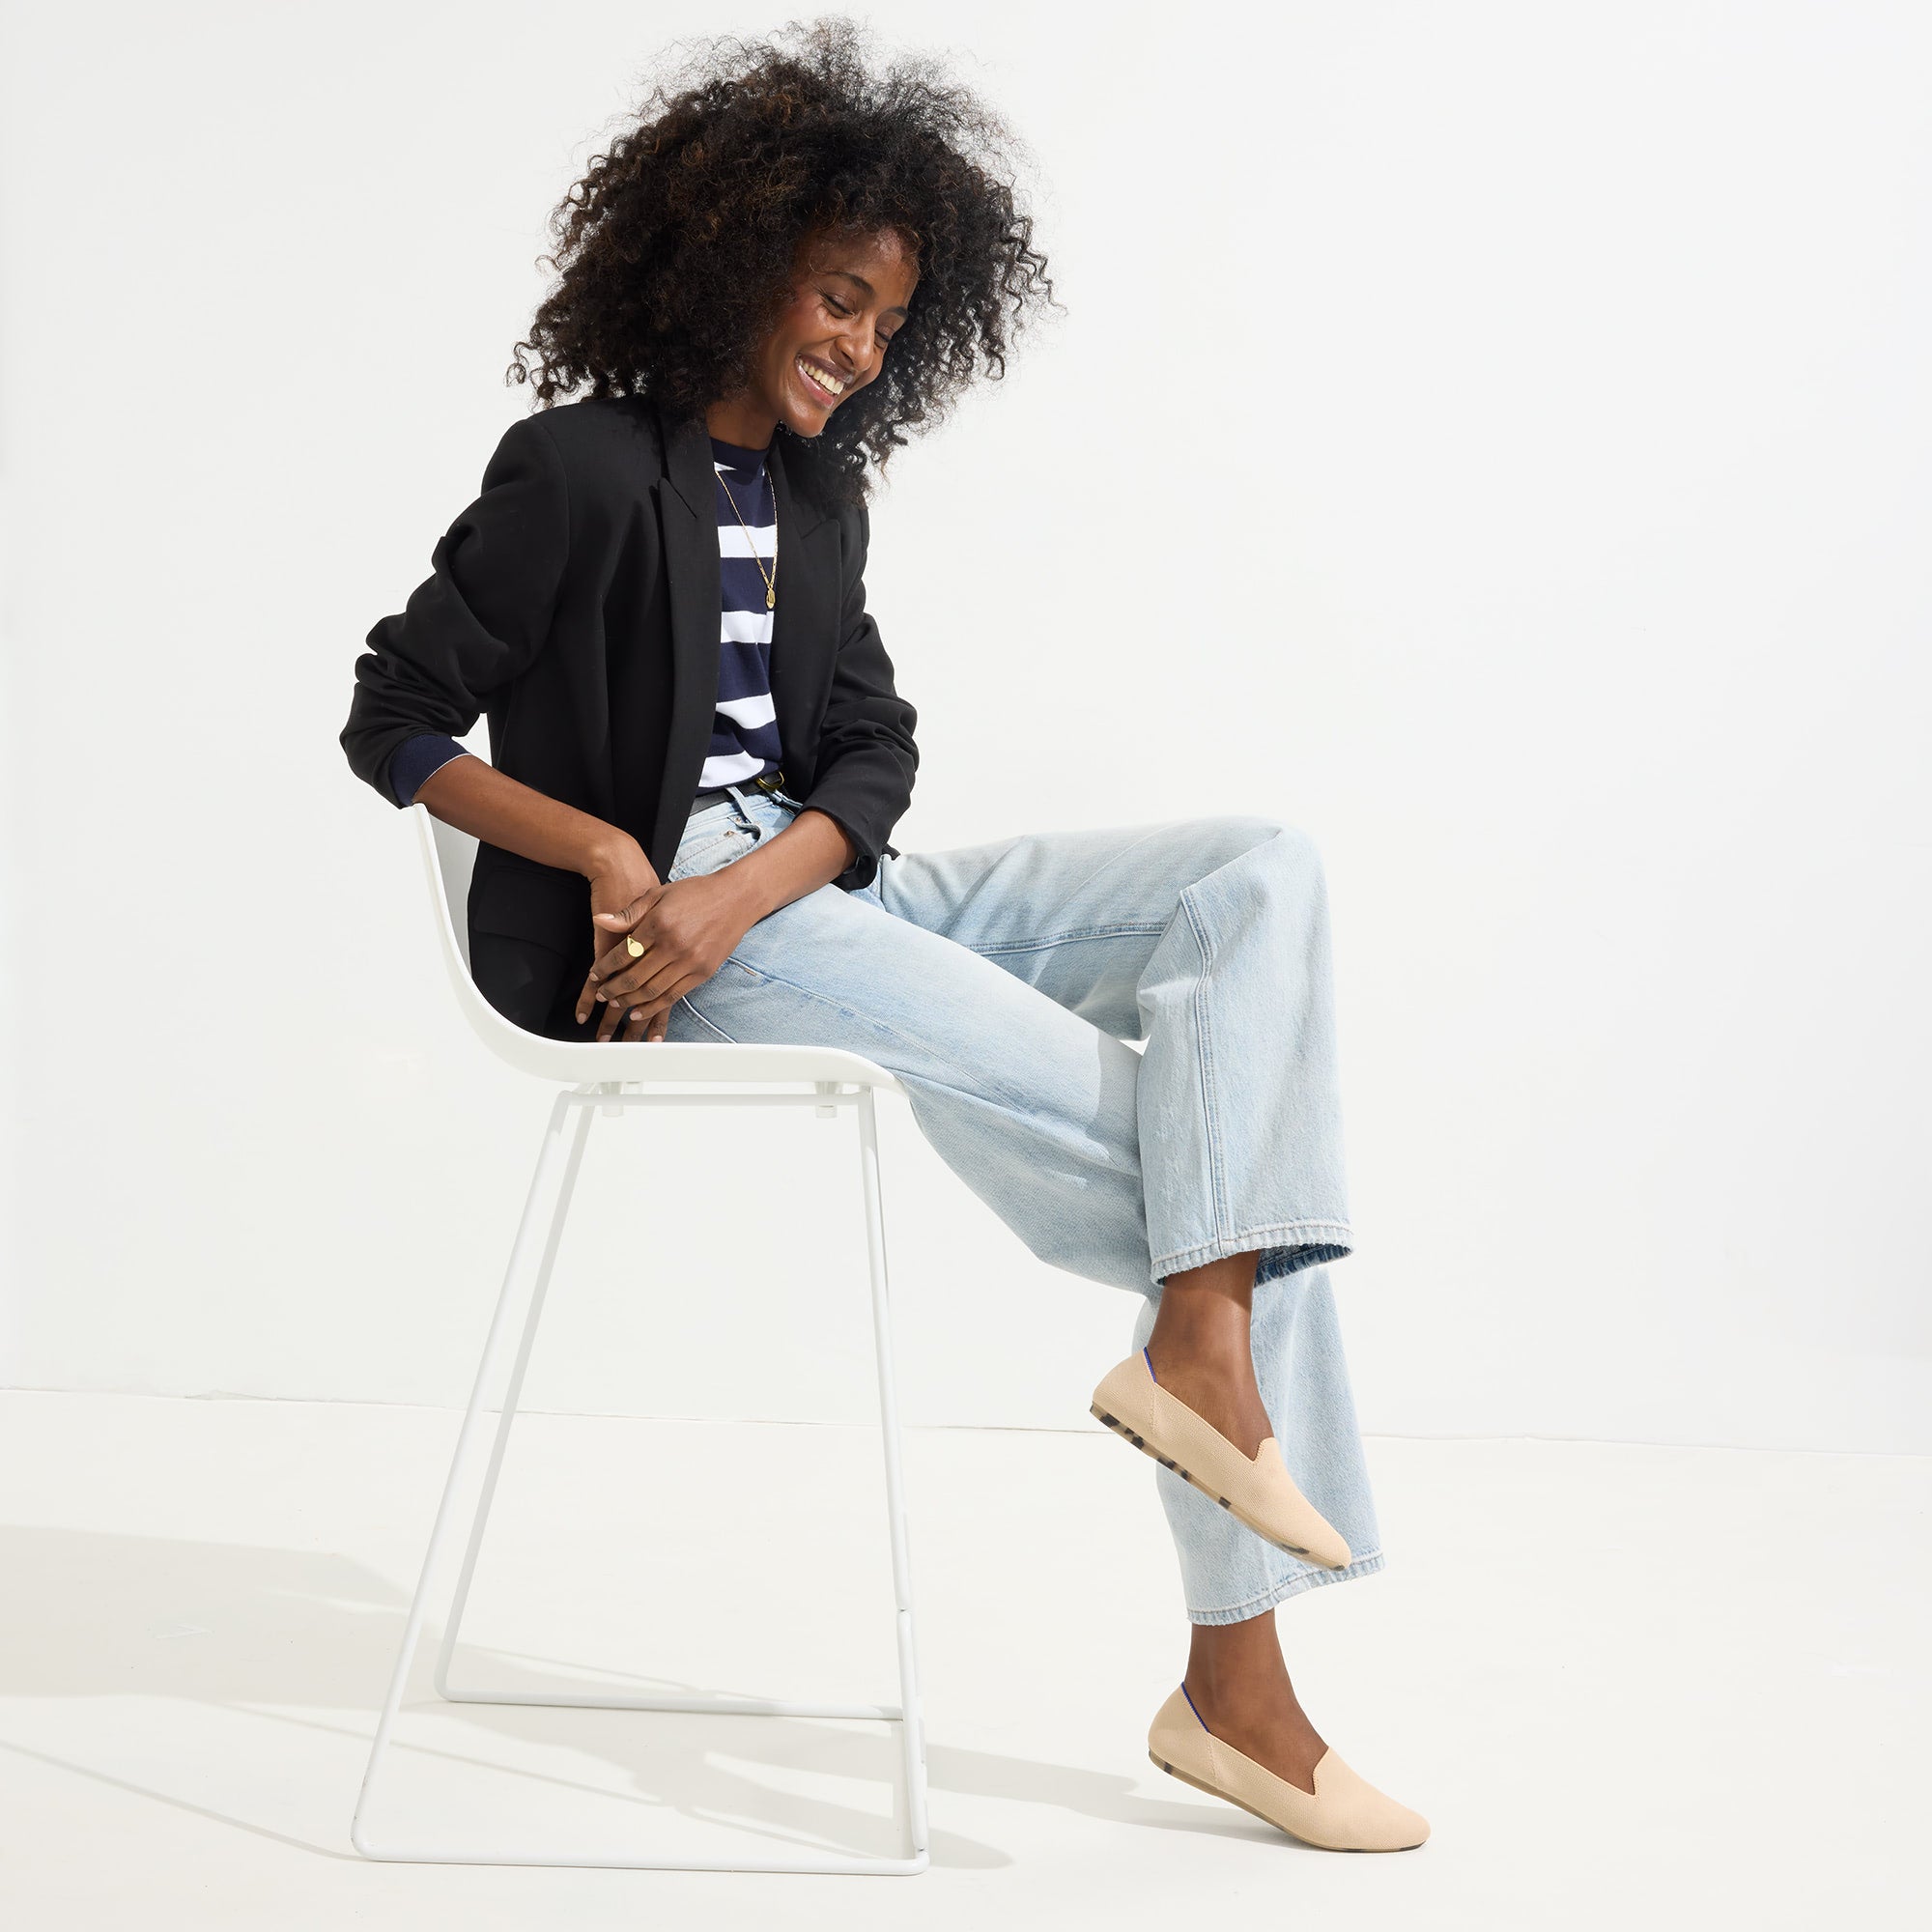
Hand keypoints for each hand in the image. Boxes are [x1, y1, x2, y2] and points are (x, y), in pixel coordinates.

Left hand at [574, 869, 757, 1041]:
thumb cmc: (696, 893)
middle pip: (634, 977)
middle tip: (601, 994)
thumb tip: (600, 921)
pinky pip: (673, 996)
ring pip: (652, 991)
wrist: (735, 898)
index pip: (623, 954)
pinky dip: (653, 1007)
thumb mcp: (658, 894)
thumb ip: (629, 912)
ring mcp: (689, 961)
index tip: (595, 975)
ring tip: (616, 1004)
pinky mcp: (703, 972)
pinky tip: (640, 1011)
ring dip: (630, 1002)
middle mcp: (673, 945)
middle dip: (613, 989)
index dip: (604, 968)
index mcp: (658, 924)